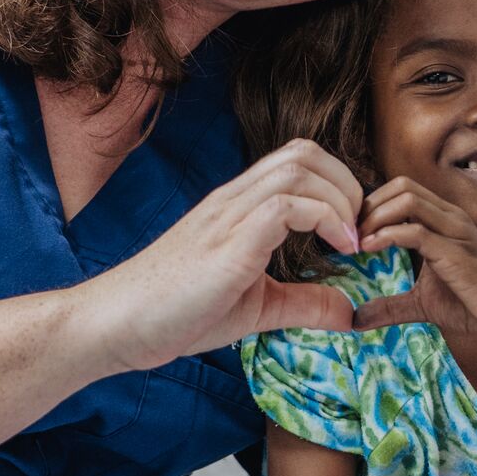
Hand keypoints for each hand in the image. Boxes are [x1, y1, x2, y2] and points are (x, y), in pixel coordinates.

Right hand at [78, 139, 362, 373]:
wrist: (118, 324)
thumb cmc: (175, 313)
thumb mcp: (256, 308)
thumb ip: (302, 304)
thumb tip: (350, 312)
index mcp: (237, 207)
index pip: (297, 162)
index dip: (338, 186)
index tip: (353, 233)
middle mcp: (233, 200)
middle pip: (303, 151)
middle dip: (346, 183)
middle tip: (358, 231)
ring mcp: (229, 215)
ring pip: (298, 167)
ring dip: (340, 198)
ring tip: (351, 240)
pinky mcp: (228, 242)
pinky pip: (284, 205)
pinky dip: (323, 218)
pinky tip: (337, 251)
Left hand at [352, 177, 476, 343]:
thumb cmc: (474, 306)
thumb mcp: (422, 303)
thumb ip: (390, 305)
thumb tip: (356, 318)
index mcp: (444, 220)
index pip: (401, 189)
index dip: (372, 205)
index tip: (352, 232)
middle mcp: (450, 216)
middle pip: (400, 185)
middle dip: (369, 206)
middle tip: (350, 235)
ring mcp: (455, 230)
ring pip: (406, 198)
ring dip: (374, 217)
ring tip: (358, 242)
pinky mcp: (455, 251)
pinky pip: (415, 230)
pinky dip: (386, 235)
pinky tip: (370, 250)